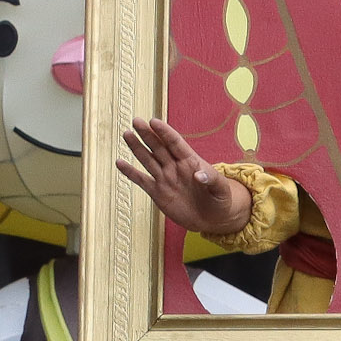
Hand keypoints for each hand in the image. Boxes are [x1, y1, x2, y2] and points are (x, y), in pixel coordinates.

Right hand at [118, 118, 251, 235]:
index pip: (176, 143)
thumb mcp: (221, 190)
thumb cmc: (221, 201)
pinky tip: (120, 163)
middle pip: (159, 147)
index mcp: (191, 161)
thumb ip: (212, 180)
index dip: (165, 132)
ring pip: (148, 160)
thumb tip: (199, 174)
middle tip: (136, 121)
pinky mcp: (158, 193)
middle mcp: (175, 167)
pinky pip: (142, 180)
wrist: (212, 219)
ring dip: (137, 147)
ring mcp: (165, 179)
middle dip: (148, 134)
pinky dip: (130, 172)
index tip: (154, 121)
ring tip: (127, 134)